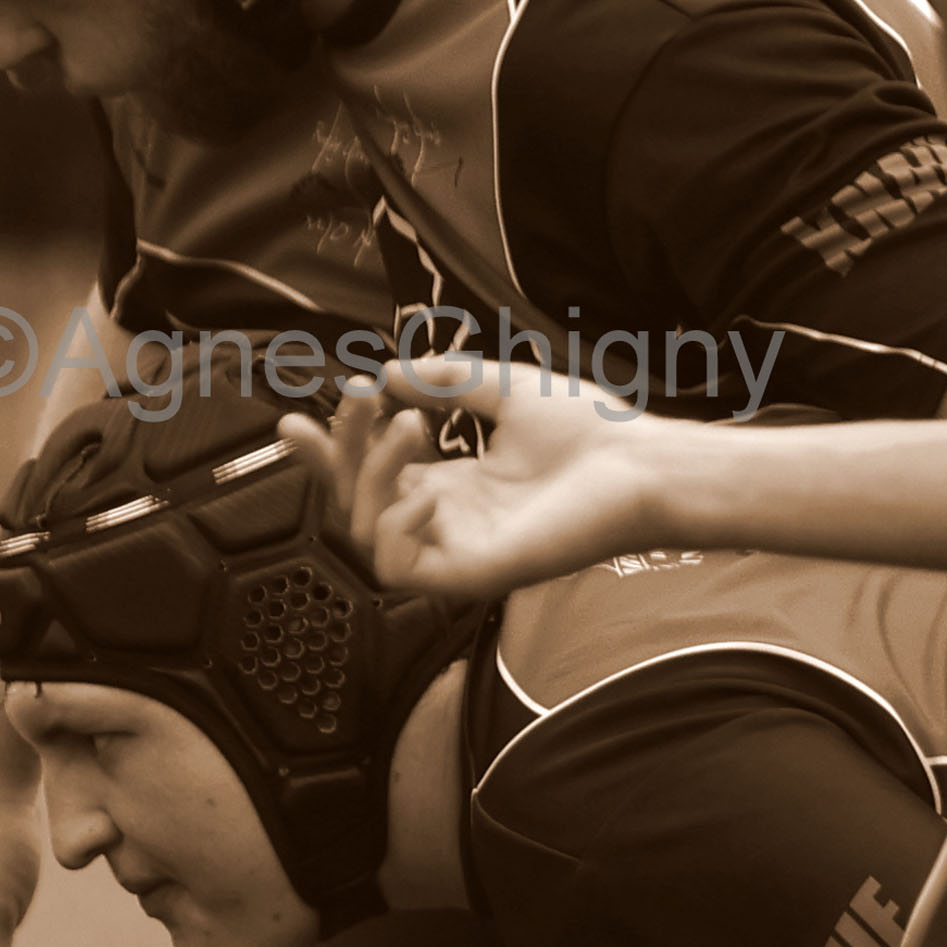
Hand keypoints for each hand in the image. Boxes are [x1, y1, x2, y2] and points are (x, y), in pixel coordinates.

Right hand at [284, 358, 667, 597]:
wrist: (643, 464)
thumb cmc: (592, 434)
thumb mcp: (504, 387)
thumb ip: (446, 380)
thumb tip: (391, 371)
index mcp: (451, 487)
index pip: (368, 478)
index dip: (329, 451)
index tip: (303, 414)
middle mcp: (446, 522)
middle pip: (353, 504)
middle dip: (338, 451)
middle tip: (354, 397)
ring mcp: (456, 550)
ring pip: (366, 533)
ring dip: (371, 475)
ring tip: (410, 425)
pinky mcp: (473, 574)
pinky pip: (399, 569)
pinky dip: (395, 529)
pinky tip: (426, 491)